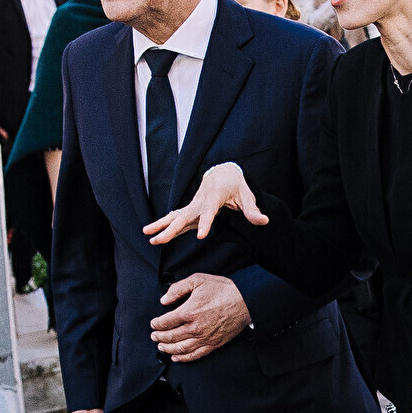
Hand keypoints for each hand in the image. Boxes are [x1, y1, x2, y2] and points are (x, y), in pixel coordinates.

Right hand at [144, 162, 263, 242]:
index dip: (205, 224)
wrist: (222, 172)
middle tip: (158, 240)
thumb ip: (253, 210)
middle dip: (170, 229)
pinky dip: (164, 226)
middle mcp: (200, 201)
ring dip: (160, 226)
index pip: (209, 213)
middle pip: (183, 217)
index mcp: (214, 196)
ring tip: (147, 236)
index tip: (200, 237)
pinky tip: (153, 236)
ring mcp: (193, 206)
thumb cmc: (235, 184)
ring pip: (174, 217)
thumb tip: (264, 221)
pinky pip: (176, 219)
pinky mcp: (191, 210)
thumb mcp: (247, 195)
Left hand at [151, 274, 249, 361]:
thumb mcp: (197, 280)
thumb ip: (178, 289)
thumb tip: (164, 299)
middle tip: (154, 336)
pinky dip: (183, 358)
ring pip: (180, 348)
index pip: (165, 322)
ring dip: (167, 349)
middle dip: (159, 337)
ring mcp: (204, 338)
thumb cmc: (223, 290)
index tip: (154, 323)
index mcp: (188, 312)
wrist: (245, 300)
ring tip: (161, 347)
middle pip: (170, 336)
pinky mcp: (213, 344)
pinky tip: (176, 357)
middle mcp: (194, 328)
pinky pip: (194, 355)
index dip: (156, 324)